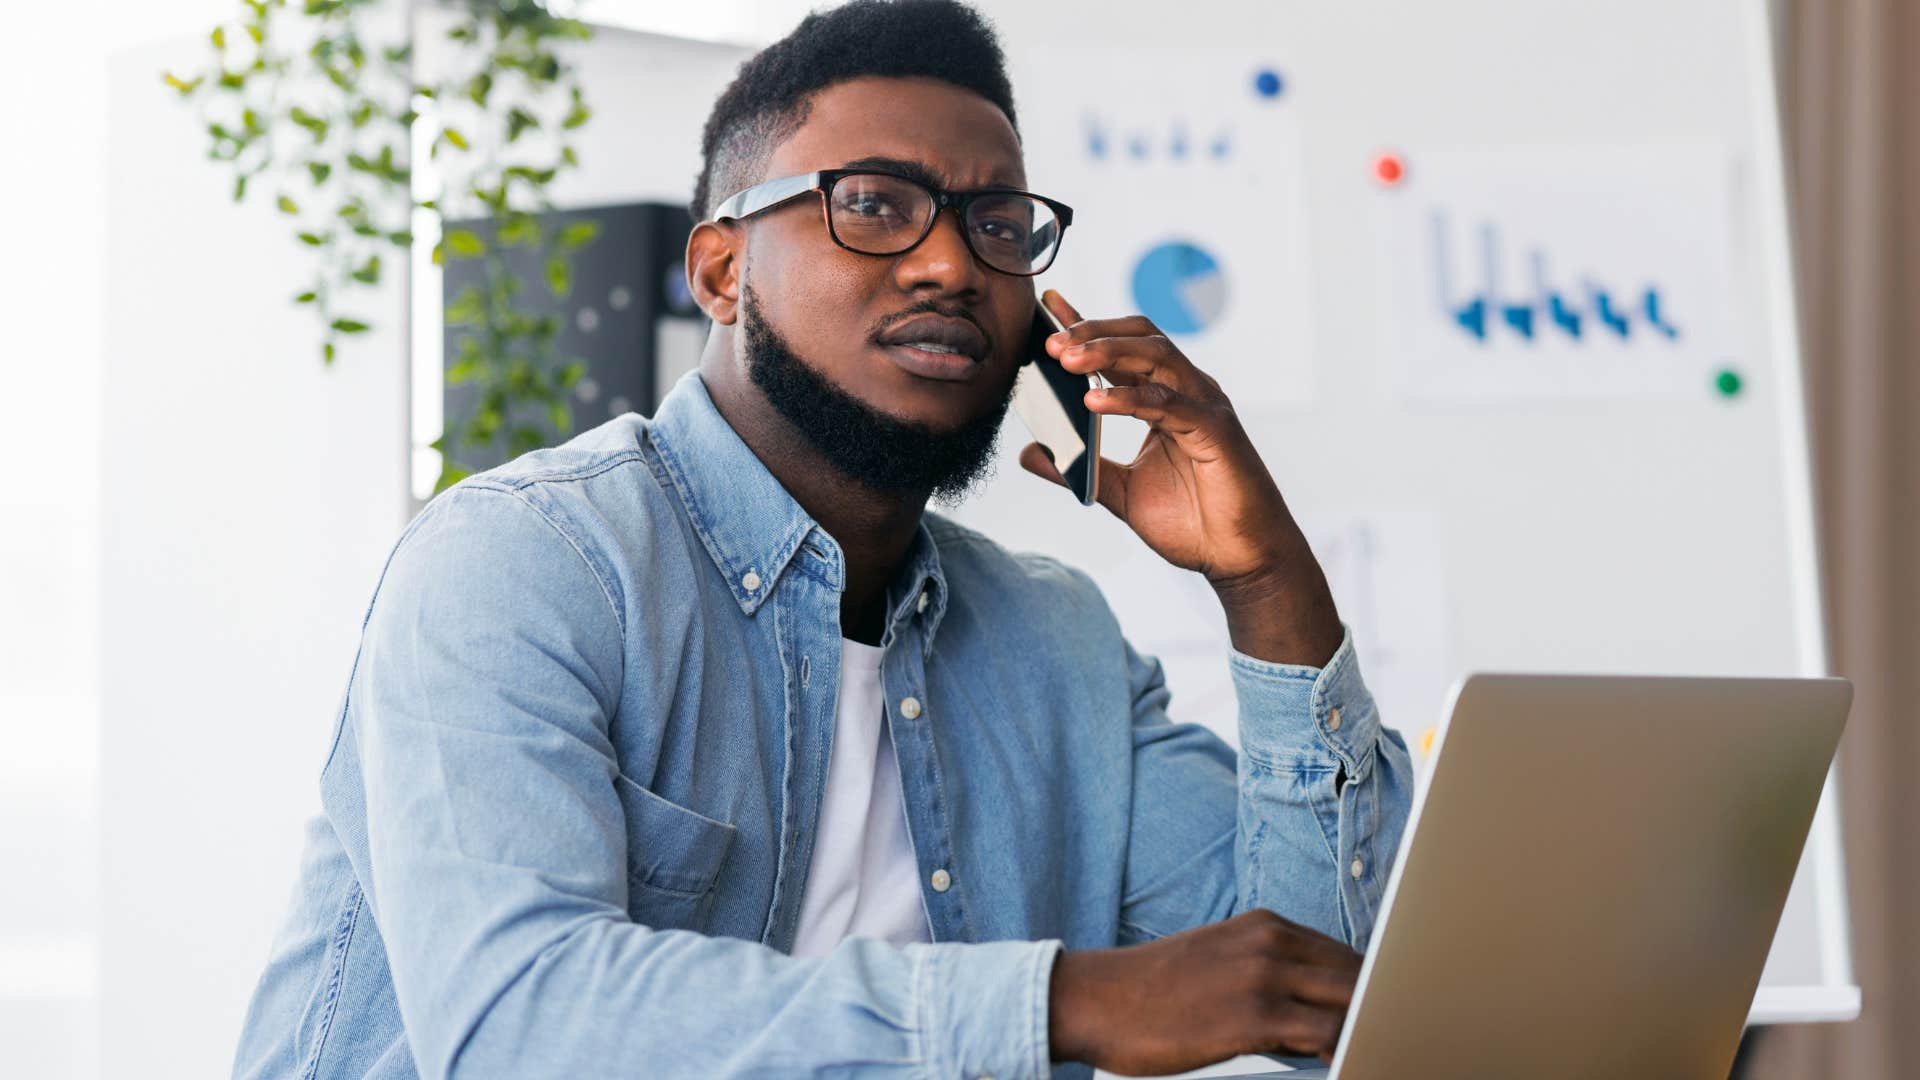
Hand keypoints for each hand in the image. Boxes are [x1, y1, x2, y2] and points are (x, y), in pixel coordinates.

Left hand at [1019, 290, 1341, 665]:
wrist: (1241, 559)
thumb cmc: (1194, 522)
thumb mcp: (1120, 491)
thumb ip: (1079, 468)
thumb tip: (1029, 452)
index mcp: (1167, 399)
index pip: (1124, 349)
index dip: (1089, 325)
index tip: (1049, 308)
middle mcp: (1188, 392)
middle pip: (1142, 339)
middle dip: (1094, 332)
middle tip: (1050, 340)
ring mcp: (1205, 407)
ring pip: (1157, 358)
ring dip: (1108, 353)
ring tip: (1066, 358)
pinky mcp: (1215, 432)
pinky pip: (1168, 404)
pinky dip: (1129, 398)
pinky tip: (1094, 400)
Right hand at [1047, 909, 1361, 1073]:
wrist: (1097, 999)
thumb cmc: (1154, 991)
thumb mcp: (1219, 960)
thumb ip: (1270, 970)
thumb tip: (1316, 1005)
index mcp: (1265, 926)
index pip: (1346, 955)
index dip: (1375, 987)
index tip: (1390, 1012)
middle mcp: (1271, 942)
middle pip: (1360, 974)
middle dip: (1383, 1006)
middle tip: (1397, 1036)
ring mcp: (1264, 977)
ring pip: (1352, 1002)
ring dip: (1372, 1028)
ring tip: (1383, 1049)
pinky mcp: (1254, 1017)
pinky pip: (1327, 1035)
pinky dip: (1347, 1049)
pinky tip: (1348, 1063)